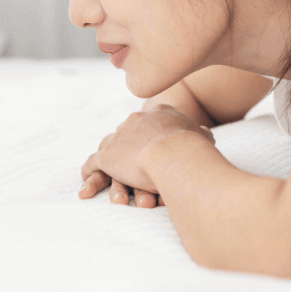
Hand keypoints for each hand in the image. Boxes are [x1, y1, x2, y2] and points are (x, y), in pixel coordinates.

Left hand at [79, 105, 214, 205]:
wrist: (174, 153)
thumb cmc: (192, 147)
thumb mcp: (202, 136)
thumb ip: (200, 133)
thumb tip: (204, 132)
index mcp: (157, 113)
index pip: (149, 122)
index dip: (148, 134)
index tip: (149, 143)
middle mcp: (134, 120)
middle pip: (127, 132)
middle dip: (129, 147)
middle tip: (131, 164)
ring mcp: (118, 137)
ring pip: (109, 146)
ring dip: (110, 160)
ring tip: (108, 175)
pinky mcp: (106, 155)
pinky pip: (92, 162)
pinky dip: (89, 171)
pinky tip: (87, 178)